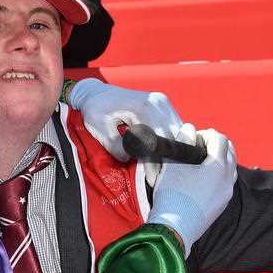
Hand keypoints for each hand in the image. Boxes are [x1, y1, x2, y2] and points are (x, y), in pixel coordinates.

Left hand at [67, 78, 182, 183]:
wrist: (96, 93)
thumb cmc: (95, 110)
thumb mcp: (99, 129)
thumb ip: (115, 146)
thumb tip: (130, 158)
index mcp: (142, 107)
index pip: (156, 141)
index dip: (154, 163)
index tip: (151, 179)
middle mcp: (158, 103)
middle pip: (171, 138)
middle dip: (165, 161)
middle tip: (156, 179)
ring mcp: (163, 103)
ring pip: (176, 133)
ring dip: (170, 152)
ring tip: (160, 171)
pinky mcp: (163, 106)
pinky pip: (173, 127)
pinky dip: (169, 142)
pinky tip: (161, 156)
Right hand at [147, 124, 236, 256]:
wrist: (175, 227)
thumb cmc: (172, 194)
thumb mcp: (173, 163)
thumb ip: (183, 141)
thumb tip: (190, 129)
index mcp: (219, 166)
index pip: (220, 139)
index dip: (206, 134)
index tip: (193, 137)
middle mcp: (228, 179)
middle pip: (230, 152)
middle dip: (216, 145)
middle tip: (198, 146)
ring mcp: (227, 193)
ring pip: (230, 168)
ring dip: (218, 160)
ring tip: (199, 162)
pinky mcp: (222, 204)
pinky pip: (226, 183)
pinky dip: (218, 174)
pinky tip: (201, 179)